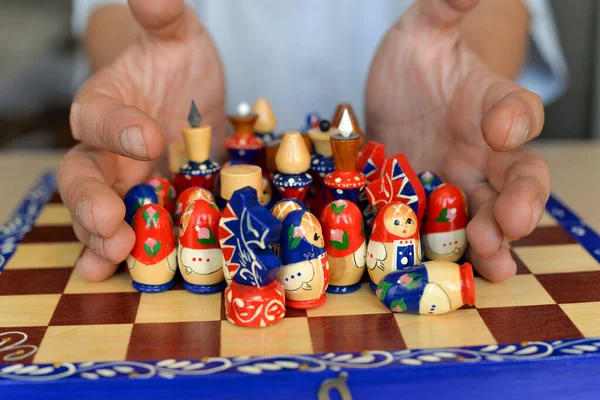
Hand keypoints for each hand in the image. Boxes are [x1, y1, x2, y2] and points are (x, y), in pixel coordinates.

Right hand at [57, 0, 225, 280]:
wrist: (192, 99)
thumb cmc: (179, 66)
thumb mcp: (179, 37)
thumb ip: (164, 16)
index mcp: (105, 105)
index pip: (97, 117)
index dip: (117, 130)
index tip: (148, 138)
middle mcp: (105, 150)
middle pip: (81, 176)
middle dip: (90, 200)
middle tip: (109, 221)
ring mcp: (123, 184)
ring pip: (97, 212)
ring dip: (99, 236)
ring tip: (111, 257)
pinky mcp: (146, 207)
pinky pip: (123, 233)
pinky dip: (112, 254)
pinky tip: (108, 273)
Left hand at [365, 0, 549, 281]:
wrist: (388, 99)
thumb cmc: (414, 61)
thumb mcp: (424, 26)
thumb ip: (449, 4)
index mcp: (491, 104)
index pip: (519, 111)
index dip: (516, 119)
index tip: (503, 126)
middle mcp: (485, 151)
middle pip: (519, 177)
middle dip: (520, 199)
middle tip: (511, 218)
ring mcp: (459, 184)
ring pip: (489, 216)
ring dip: (493, 240)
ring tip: (493, 261)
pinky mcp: (429, 208)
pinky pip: (449, 235)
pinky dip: (455, 255)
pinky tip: (456, 274)